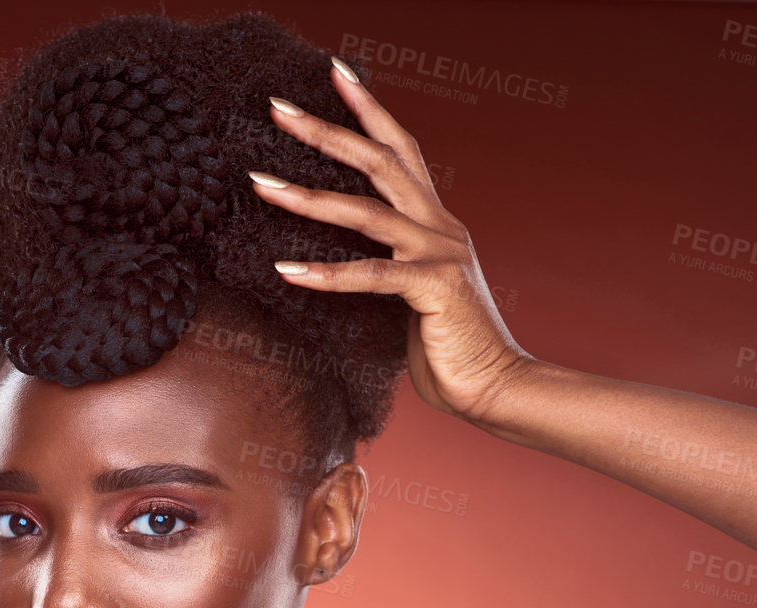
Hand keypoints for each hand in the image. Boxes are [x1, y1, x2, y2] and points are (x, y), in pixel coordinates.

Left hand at [249, 59, 532, 428]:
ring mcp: (440, 253)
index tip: (335, 72)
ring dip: (308, 197)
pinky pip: (371, 276)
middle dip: (326, 131)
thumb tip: (348, 264)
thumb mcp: (415, 295)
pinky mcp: (434, 289)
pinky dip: (327, 274)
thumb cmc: (448, 349)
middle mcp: (440, 227)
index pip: (401, 150)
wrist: (496, 386)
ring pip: (365, 212)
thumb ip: (391, 268)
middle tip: (277, 107)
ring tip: (260, 184)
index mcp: (437, 223)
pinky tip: (286, 271)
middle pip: (379, 161)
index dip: (369, 109)